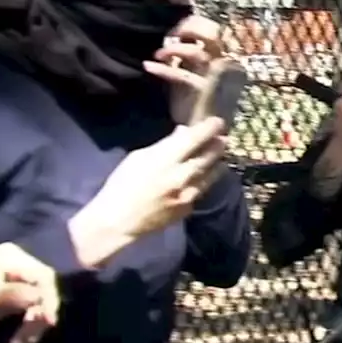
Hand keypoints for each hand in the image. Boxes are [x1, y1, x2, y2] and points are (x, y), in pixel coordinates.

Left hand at [0, 243, 59, 342]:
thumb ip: (12, 296)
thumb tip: (40, 297)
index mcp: (13, 258)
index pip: (44, 277)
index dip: (50, 300)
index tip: (47, 323)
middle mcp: (19, 261)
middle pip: (44, 289)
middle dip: (40, 315)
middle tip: (28, 339)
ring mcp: (17, 274)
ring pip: (39, 299)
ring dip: (34, 323)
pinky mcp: (13, 288)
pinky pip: (30, 304)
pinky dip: (28, 322)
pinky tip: (20, 337)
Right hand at [69, 117, 227, 268]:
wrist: (118, 221)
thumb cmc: (122, 184)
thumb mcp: (139, 157)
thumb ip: (165, 145)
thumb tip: (183, 132)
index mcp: (165, 159)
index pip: (194, 138)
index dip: (209, 128)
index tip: (217, 121)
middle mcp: (181, 176)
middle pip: (208, 156)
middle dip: (218, 144)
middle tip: (223, 137)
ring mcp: (187, 194)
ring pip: (211, 174)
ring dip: (217, 163)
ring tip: (220, 155)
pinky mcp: (188, 208)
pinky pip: (202, 190)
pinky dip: (204, 180)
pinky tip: (204, 176)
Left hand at [143, 14, 224, 123]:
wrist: (198, 131)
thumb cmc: (191, 101)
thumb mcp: (189, 71)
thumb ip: (185, 54)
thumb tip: (172, 34)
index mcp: (219, 56)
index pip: (213, 29)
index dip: (194, 23)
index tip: (175, 28)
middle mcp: (221, 64)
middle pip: (213, 34)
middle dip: (190, 28)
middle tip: (172, 34)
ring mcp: (214, 79)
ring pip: (198, 53)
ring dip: (174, 50)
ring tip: (157, 54)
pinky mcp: (203, 93)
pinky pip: (183, 76)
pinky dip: (164, 69)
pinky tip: (148, 66)